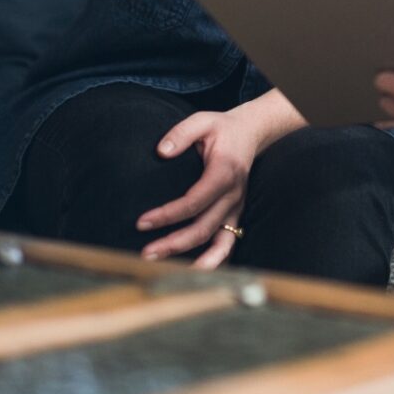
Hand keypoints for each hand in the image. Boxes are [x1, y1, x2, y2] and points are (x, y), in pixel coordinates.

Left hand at [136, 109, 258, 268]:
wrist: (251, 132)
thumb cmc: (222, 128)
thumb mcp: (202, 120)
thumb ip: (181, 133)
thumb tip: (161, 151)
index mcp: (225, 172)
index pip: (195, 201)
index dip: (168, 215)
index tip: (142, 222)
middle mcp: (234, 194)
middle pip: (204, 227)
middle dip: (175, 243)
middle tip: (145, 253)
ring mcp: (237, 206)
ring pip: (220, 242)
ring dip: (197, 260)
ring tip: (171, 273)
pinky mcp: (235, 213)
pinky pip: (228, 243)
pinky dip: (215, 261)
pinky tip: (195, 273)